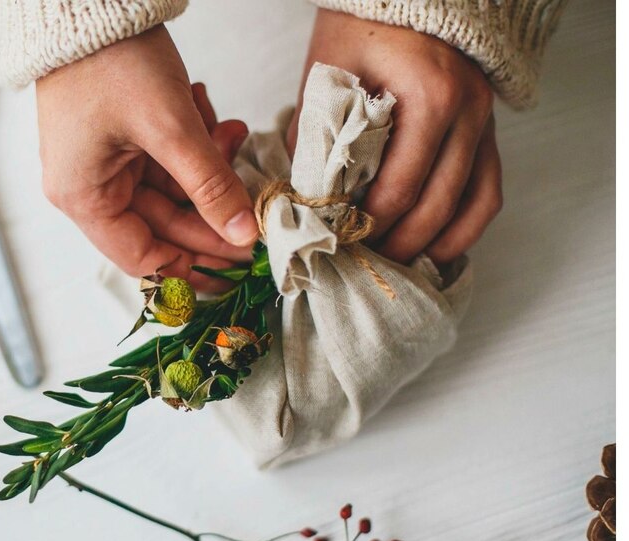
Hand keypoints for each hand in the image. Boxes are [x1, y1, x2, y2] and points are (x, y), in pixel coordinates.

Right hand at [36, 26, 256, 291]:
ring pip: (171, 190)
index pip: (143, 257)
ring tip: (228, 133)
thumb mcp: (171, 128)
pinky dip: (193, 146)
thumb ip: (210, 186)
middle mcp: (88, 188)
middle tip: (256, 208)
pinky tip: (211, 119)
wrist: (89, 1)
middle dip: (211, 208)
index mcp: (84, 198)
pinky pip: (165, 161)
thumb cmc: (113, 62)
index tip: (238, 262)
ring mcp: (104, 163)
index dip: (193, 264)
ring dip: (207, 168)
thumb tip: (243, 233)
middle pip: (163, 225)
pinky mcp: (119, 140)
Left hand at [288, 10, 502, 264]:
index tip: (338, 243)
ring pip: (473, 206)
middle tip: (363, 263)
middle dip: (397, 244)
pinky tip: (437, 246)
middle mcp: (467, 112)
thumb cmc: (362, 26)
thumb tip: (302, 197)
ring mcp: (484, 122)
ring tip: (400, 265)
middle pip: (436, 206)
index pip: (399, 188)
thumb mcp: (328, 73)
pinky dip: (465, 225)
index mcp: (429, 97)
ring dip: (436, 244)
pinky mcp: (488, 130)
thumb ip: (317, 135)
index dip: (367, 226)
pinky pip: (488, 190)